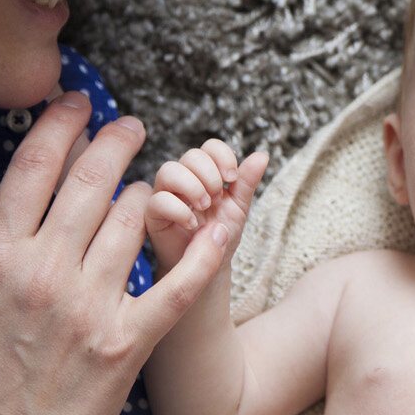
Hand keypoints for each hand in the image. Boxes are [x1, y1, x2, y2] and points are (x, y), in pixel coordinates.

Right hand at [0, 92, 231, 414]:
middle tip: (131, 125)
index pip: (36, 165)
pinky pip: (180, 281)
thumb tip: (21, 190)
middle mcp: (45, 272)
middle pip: (93, 178)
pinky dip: (208, 244)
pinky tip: (228, 214)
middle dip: (116, 139)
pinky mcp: (130, 341)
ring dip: (147, 193)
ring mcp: (91, 306)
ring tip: (150, 187)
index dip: (63, 122)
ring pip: (135, 217)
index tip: (79, 103)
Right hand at [147, 137, 268, 273]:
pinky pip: (157, 200)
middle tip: (217, 198)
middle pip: (190, 155)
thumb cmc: (218, 235)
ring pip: (168, 170)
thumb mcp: (238, 207)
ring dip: (192, 186)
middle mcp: (182, 180)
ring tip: (205, 207)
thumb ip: (247, 182)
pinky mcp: (152, 215)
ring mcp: (164, 195)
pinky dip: (178, 209)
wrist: (206, 267)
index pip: (209, 147)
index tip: (231, 179)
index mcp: (204, 173)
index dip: (222, 156)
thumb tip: (262, 155)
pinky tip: (193, 224)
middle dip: (209, 174)